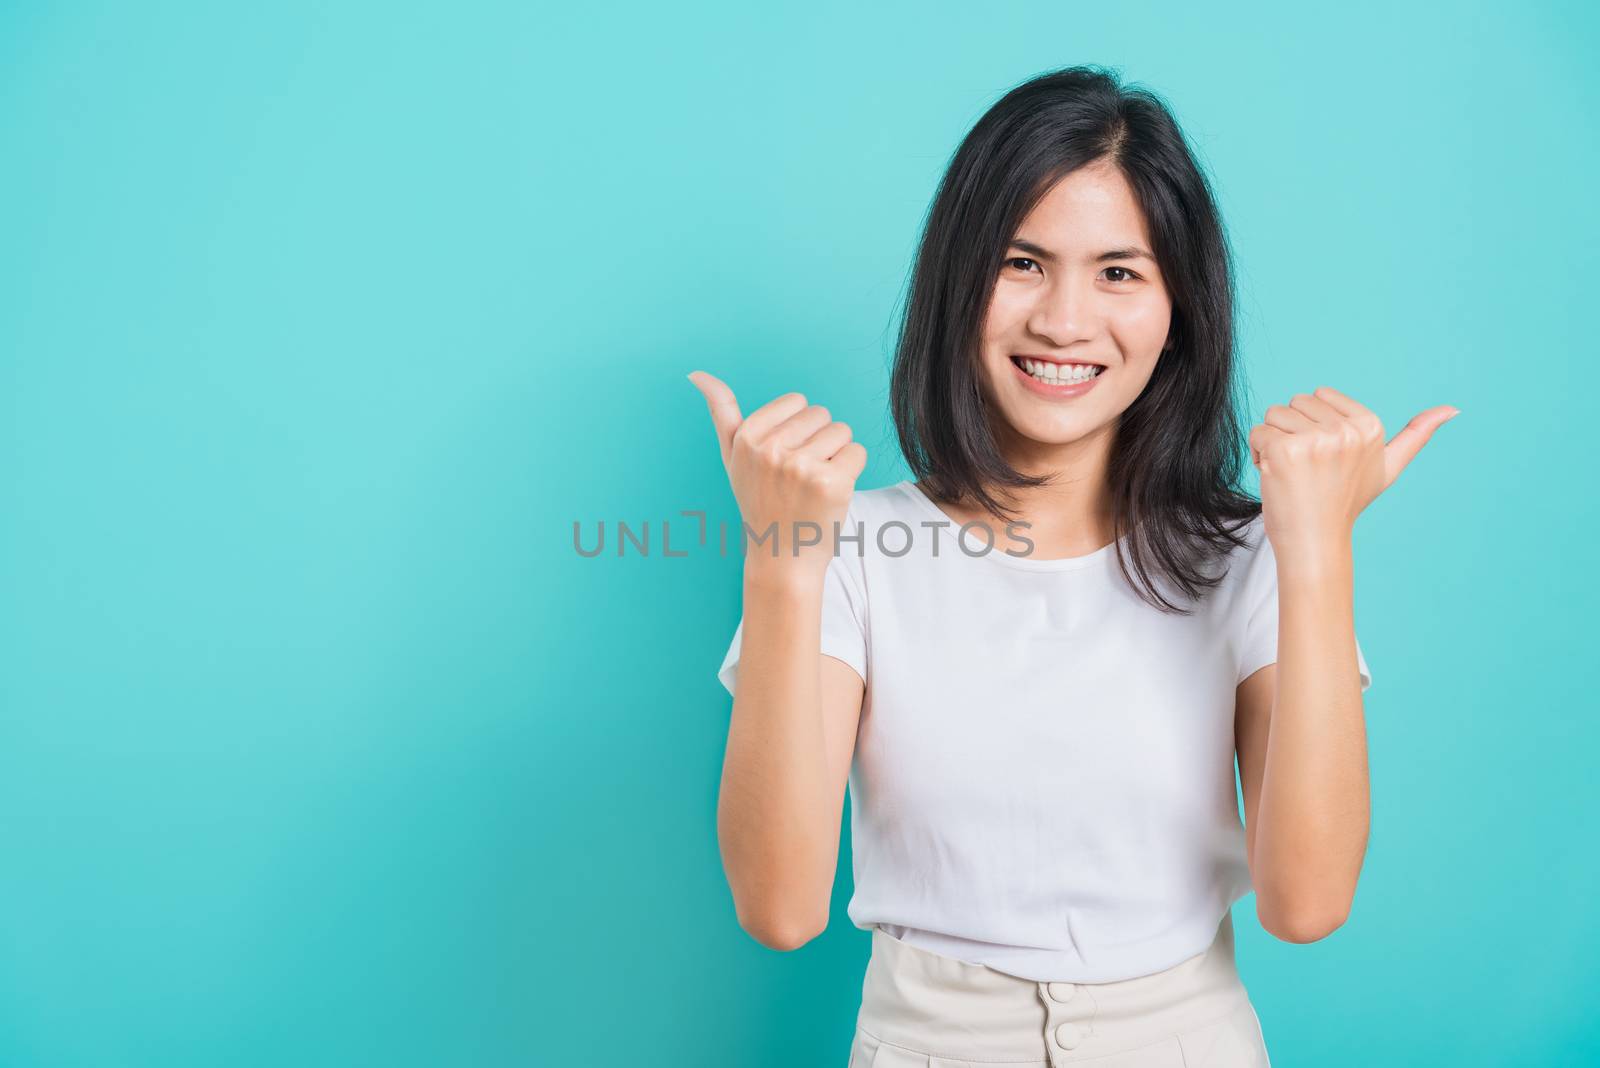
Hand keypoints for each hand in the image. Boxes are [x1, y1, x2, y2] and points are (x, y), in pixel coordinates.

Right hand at [688, 370, 867, 577]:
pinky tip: (831, 493)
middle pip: (822, 414)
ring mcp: (801, 467)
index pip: (798, 401)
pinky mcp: (830, 483)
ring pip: (842, 431)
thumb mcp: (732, 457)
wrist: (782, 558)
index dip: (797, 429)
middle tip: (800, 477)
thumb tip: (696, 374)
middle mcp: (770, 450)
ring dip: (835, 456)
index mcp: (747, 437)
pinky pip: (857, 452)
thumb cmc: (760, 503)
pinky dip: (851, 471)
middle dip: (817, 441)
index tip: (783, 459)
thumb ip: (721, 412)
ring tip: (814, 485)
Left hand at [1248, 386, 1458, 553]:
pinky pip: (1257, 432)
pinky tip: (1276, 476)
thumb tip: (1453, 409)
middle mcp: (1346, 431)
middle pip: (1294, 402)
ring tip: (1292, 472)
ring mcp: (1316, 440)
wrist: (1316, 541)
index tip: (1325, 456)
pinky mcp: (1286, 450)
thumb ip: (1416, 436)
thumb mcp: (1388, 467)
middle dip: (1292, 431)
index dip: (1313, 424)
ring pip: (1273, 415)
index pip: (1319, 395)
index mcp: (1370, 426)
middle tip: (1306, 468)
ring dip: (1273, 443)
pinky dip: (1258, 454)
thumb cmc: (1346, 503)